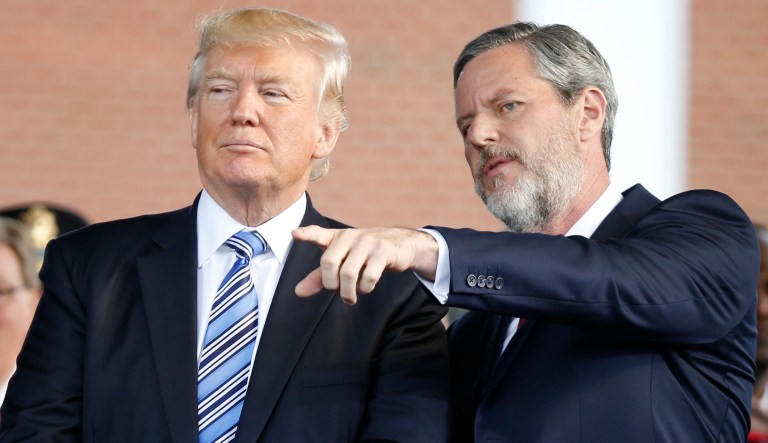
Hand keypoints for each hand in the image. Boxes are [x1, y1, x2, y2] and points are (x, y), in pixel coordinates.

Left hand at [292, 225, 438, 304]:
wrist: (400, 245)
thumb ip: (320, 276)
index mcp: (337, 237)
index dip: (307, 234)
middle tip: (336, 291)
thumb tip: (298, 292)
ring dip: (347, 292)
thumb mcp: (342, 262)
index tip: (295, 234)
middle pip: (329, 262)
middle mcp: (350, 236)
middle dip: (330, 283)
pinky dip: (365, 288)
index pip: (318, 234)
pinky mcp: (383, 252)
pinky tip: (367, 287)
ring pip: (348, 273)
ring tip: (350, 297)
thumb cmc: (365, 255)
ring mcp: (367, 242)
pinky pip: (369, 276)